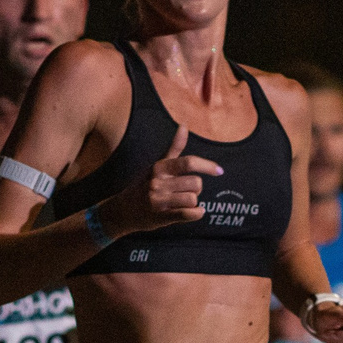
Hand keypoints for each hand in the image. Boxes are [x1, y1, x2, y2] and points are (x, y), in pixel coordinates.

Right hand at [107, 125, 222, 235]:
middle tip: (185, 191)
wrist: (123, 210)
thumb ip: (174, 147)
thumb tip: (184, 125)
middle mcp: (158, 182)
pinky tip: (193, 212)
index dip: (207, 166)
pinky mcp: (162, 217)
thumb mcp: (157, 166)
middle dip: (196, 188)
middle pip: (195, 183)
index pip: (188, 163)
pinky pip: (189, 214)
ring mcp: (159, 200)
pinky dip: (196, 213)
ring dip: (193, 202)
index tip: (219, 171)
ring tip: (182, 202)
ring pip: (193, 199)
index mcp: (160, 167)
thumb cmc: (144, 185)